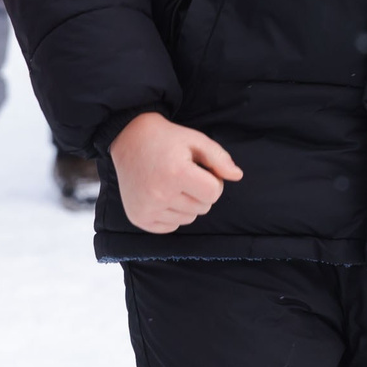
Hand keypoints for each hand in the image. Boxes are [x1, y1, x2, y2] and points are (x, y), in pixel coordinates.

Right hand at [109, 112, 240, 232]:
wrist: (129, 139)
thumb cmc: (167, 139)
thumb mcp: (196, 140)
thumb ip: (220, 159)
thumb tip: (237, 176)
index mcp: (176, 173)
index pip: (214, 194)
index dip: (213, 181)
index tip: (201, 170)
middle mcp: (159, 194)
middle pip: (203, 208)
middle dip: (199, 192)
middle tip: (183, 173)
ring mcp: (147, 208)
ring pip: (188, 219)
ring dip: (186, 204)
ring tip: (171, 182)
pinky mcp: (138, 218)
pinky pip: (171, 226)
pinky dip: (171, 214)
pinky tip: (161, 194)